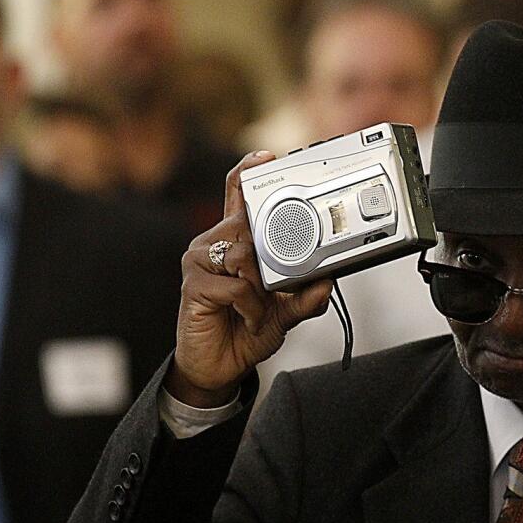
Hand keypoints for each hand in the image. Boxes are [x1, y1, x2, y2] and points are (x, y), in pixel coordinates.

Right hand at [165, 151, 331, 406]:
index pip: (237, 197)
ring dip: (263, 288)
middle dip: (271, 254)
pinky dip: (254, 307)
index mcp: (236, 242)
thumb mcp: (287, 311)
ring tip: (261, 308)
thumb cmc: (247, 329)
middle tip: (275, 283)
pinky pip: (237, 287)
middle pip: (247, 224)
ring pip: (244, 255)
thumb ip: (307, 294)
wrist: (220, 365)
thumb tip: (328, 279)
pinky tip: (251, 319)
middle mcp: (214, 244)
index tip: (266, 156)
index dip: (248, 173)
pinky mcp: (193, 285)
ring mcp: (199, 261)